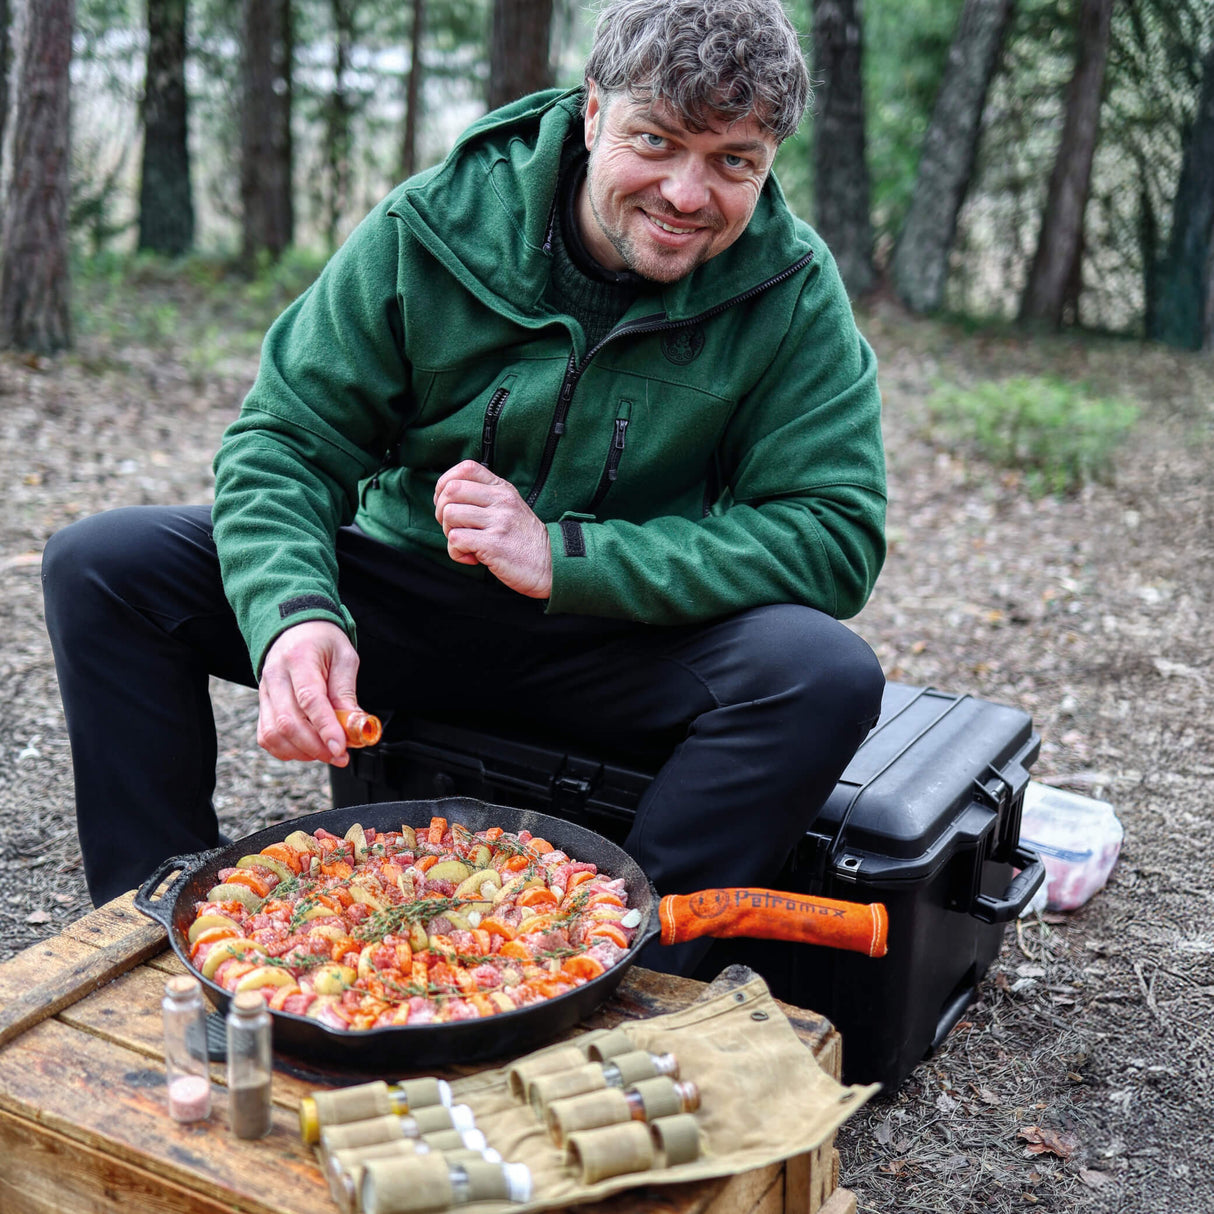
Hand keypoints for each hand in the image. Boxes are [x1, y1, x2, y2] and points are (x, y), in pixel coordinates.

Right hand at [257, 620, 360, 765]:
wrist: (296, 628)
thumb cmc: (323, 641)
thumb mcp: (345, 658)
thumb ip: (346, 692)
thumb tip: (354, 726)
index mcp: (299, 658)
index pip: (309, 699)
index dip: (325, 727)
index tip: (340, 747)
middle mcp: (275, 676)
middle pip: (288, 722)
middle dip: (315, 747)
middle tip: (340, 755)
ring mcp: (264, 692)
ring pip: (273, 734)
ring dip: (302, 752)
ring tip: (326, 753)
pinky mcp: (262, 705)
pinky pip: (266, 736)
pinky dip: (286, 750)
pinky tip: (308, 750)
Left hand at [434, 460, 552, 597]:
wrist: (551, 565)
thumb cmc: (524, 540)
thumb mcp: (510, 508)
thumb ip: (485, 498)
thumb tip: (447, 495)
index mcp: (503, 489)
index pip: (466, 468)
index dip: (445, 483)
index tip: (447, 503)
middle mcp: (501, 500)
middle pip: (451, 490)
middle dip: (441, 511)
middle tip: (454, 528)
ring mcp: (499, 521)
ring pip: (450, 514)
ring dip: (449, 534)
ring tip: (466, 545)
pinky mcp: (494, 543)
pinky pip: (456, 539)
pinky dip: (456, 552)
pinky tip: (472, 558)